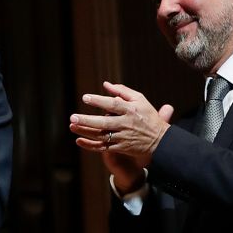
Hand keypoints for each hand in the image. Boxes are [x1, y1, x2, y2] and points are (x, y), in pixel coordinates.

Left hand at [69, 81, 174, 195]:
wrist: (160, 141)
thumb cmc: (148, 116)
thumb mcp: (140, 100)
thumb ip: (122, 91)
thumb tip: (106, 84)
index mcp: (131, 110)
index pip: (113, 104)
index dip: (99, 101)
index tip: (85, 98)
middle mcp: (126, 124)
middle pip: (105, 123)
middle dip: (88, 120)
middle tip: (73, 117)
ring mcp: (123, 137)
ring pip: (102, 135)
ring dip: (86, 132)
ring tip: (72, 126)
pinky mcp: (121, 148)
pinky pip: (103, 147)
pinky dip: (91, 145)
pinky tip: (79, 141)